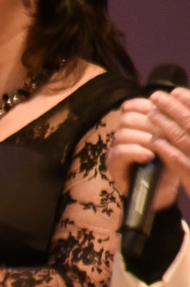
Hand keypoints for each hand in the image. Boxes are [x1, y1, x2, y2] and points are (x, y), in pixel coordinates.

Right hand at [112, 88, 189, 214]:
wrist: (165, 190)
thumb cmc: (172, 163)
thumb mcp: (174, 139)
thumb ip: (169, 122)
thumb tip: (173, 96)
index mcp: (138, 123)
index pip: (134, 106)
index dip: (144, 105)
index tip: (159, 110)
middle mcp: (124, 133)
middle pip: (127, 118)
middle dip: (148, 123)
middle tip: (165, 132)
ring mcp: (117, 148)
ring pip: (122, 134)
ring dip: (142, 138)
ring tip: (157, 147)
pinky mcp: (113, 164)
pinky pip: (119, 152)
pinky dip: (135, 152)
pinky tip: (149, 157)